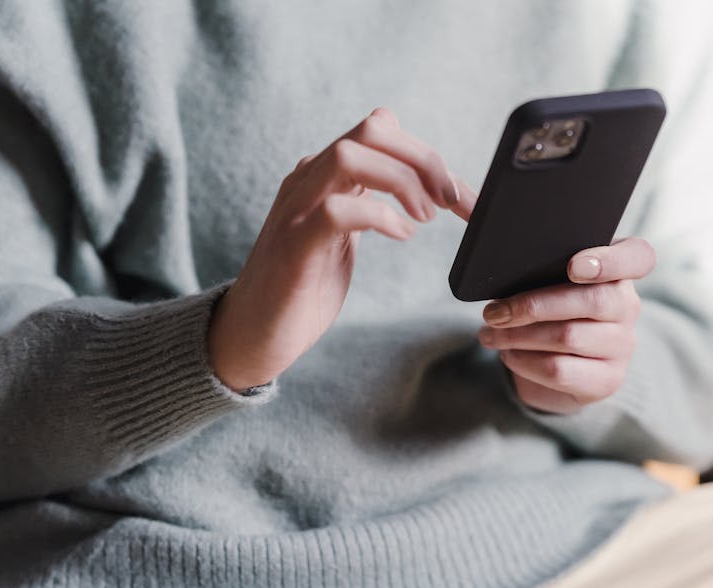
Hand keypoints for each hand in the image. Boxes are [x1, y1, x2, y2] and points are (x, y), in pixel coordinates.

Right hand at [208, 108, 476, 391]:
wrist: (252, 334)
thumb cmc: (302, 288)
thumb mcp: (344, 236)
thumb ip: (369, 203)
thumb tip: (420, 187)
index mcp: (323, 176)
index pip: (381, 130)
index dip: (428, 155)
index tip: (460, 196)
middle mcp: (307, 181)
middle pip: (371, 130)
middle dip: (423, 159)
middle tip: (450, 201)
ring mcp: (297, 210)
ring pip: (350, 155)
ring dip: (402, 181)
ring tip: (424, 218)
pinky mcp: (294, 246)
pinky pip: (337, 210)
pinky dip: (379, 216)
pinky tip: (401, 235)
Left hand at [477, 238, 655, 413]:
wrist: (560, 370)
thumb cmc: (546, 310)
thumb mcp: (538, 276)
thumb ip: (515, 244)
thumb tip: (462, 203)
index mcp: (618, 270)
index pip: (639, 256)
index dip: (611, 260)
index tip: (575, 265)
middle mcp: (628, 306)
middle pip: (591, 299)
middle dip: (532, 304)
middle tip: (492, 311)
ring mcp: (621, 346)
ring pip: (568, 336)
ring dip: (517, 335)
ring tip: (488, 332)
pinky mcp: (606, 381)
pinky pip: (560, 369)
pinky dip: (524, 361)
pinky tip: (508, 354)